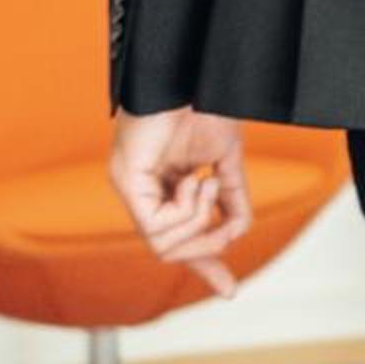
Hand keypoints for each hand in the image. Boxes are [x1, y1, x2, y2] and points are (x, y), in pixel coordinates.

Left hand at [108, 107, 251, 299]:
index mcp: (162, 185)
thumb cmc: (206, 105)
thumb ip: (231, 200)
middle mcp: (141, 191)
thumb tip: (237, 234)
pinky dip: (187, 211)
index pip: (175, 239)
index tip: (230, 289)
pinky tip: (196, 179)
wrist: (196, 73)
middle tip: (230, 228)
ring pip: (164, 246)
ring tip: (210, 183)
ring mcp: (130, 187)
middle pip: (169, 250)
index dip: (204, 265)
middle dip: (207, 247)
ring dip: (199, 221)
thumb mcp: (227, 162)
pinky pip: (157, 228)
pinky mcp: (127, 182)